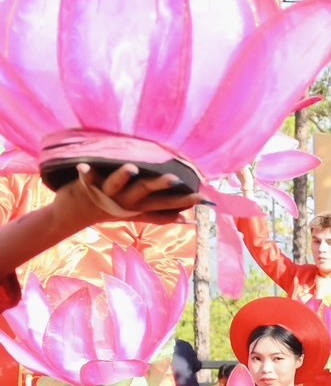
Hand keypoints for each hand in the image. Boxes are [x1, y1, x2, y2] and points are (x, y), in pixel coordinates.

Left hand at [52, 163, 196, 227]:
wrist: (73, 215)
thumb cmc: (109, 210)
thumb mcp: (136, 214)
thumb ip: (160, 216)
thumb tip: (185, 219)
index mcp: (138, 206)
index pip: (165, 204)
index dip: (183, 202)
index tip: (203, 198)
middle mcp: (124, 201)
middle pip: (144, 193)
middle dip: (160, 185)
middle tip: (175, 179)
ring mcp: (106, 194)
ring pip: (117, 185)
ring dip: (123, 176)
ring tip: (132, 168)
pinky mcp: (87, 187)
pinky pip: (87, 179)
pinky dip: (85, 173)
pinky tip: (83, 166)